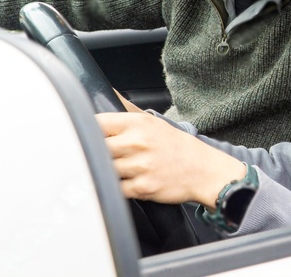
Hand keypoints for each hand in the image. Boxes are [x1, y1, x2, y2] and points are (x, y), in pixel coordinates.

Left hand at [96, 111, 245, 207]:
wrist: (203, 169)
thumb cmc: (176, 146)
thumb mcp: (153, 122)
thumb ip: (126, 115)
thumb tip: (104, 101)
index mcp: (138, 123)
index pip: (97, 123)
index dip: (87, 131)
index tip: (86, 136)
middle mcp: (137, 143)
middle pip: (97, 148)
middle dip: (97, 153)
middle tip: (103, 156)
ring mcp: (140, 166)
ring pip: (105, 170)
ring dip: (107, 172)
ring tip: (118, 169)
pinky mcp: (142, 188)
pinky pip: (116, 189)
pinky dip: (117, 188)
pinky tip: (127, 182)